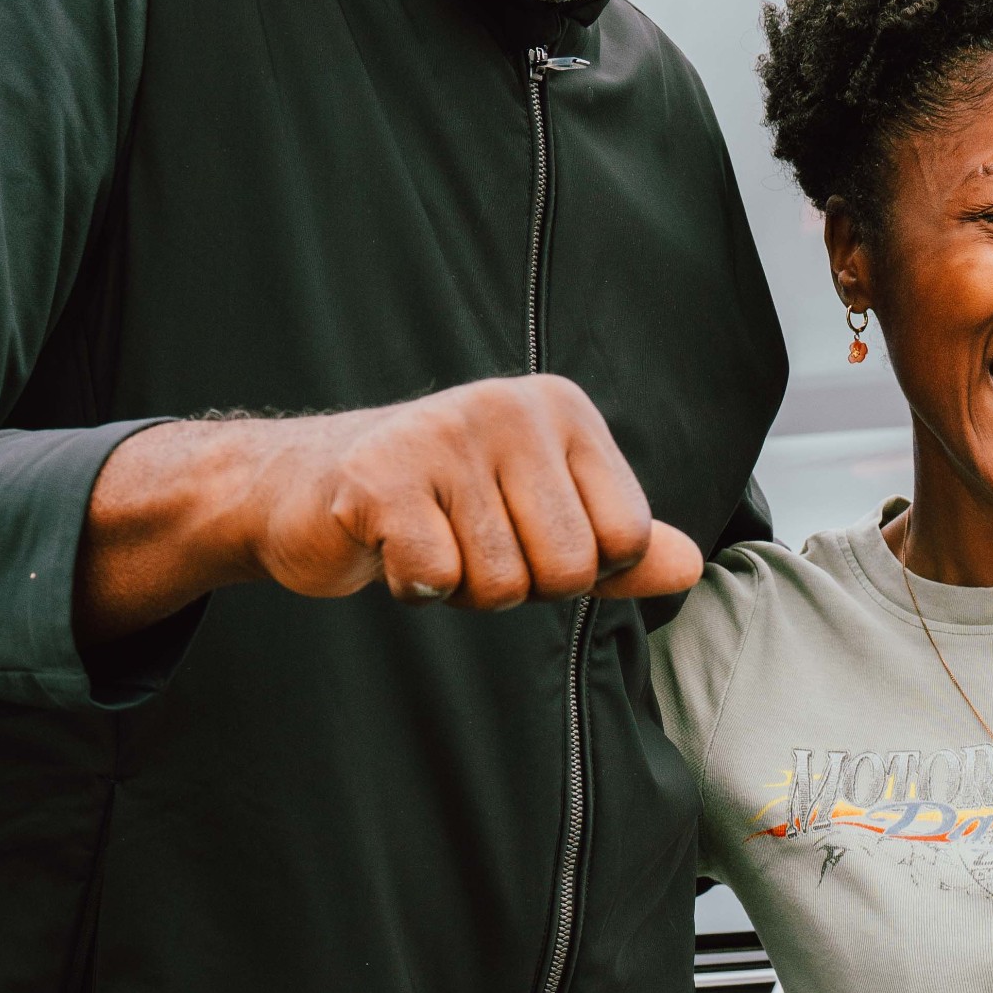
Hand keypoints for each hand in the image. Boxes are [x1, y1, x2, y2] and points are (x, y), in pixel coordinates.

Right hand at [78, 375, 701, 644]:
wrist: (302, 489)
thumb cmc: (439, 506)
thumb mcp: (543, 518)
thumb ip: (621, 545)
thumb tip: (690, 566)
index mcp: (561, 409)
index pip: (626, 538)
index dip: (580, 568)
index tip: (525, 534)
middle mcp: (508, 406)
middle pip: (569, 569)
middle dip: (519, 585)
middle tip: (469, 542)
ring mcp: (441, 433)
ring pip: (500, 583)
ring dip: (461, 587)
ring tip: (429, 537)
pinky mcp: (377, 475)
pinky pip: (436, 578)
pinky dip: (413, 586)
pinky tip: (391, 547)